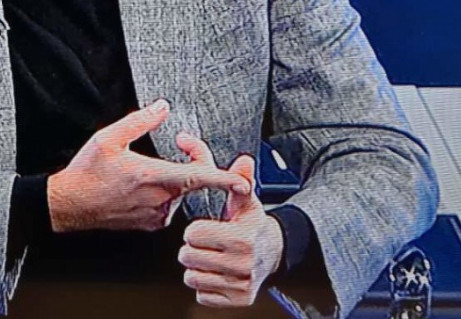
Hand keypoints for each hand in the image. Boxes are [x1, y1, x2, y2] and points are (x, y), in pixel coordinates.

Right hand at [47, 99, 251, 232]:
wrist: (68, 205)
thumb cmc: (86, 173)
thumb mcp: (108, 138)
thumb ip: (140, 120)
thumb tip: (162, 107)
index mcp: (152, 177)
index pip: (198, 177)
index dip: (225, 179)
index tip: (244, 182)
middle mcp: (159, 199)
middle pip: (194, 179)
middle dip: (196, 157)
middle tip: (182, 141)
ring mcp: (156, 213)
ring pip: (182, 191)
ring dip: (179, 175)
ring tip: (156, 162)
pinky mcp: (150, 222)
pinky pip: (170, 203)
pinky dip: (167, 190)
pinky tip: (147, 182)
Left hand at [176, 134, 284, 308]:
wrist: (272, 253)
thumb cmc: (250, 223)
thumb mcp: (245, 199)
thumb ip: (239, 178)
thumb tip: (243, 159)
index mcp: (243, 238)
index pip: (193, 235)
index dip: (194, 230)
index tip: (204, 228)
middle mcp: (244, 264)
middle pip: (188, 257)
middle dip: (191, 248)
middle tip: (205, 244)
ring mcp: (242, 285)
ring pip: (192, 278)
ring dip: (197, 268)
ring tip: (211, 257)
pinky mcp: (239, 300)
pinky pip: (202, 296)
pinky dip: (205, 286)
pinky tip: (217, 273)